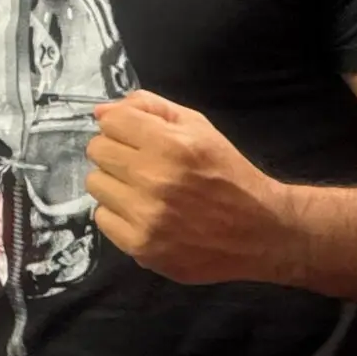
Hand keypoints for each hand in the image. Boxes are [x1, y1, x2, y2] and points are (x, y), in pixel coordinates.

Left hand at [84, 90, 296, 286]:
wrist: (261, 233)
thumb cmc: (228, 175)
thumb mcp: (200, 129)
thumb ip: (151, 109)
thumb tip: (101, 111)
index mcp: (172, 145)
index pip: (110, 121)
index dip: (123, 126)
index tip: (137, 138)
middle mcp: (155, 179)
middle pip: (97, 150)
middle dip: (117, 153)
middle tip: (142, 165)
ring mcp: (145, 216)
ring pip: (95, 184)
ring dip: (115, 184)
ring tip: (144, 191)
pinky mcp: (140, 246)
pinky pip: (102, 218)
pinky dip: (119, 215)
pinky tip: (144, 215)